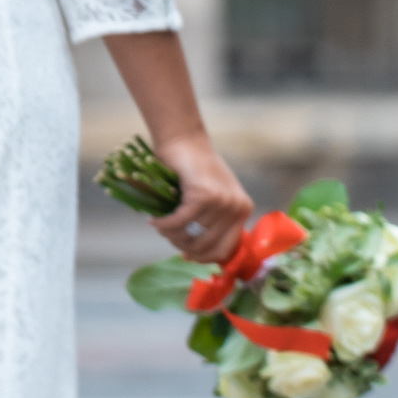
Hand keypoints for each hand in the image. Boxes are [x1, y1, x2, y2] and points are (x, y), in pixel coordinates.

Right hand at [148, 130, 253, 270]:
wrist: (185, 140)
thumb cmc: (194, 169)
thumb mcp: (212, 198)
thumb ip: (209, 224)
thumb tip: (192, 257)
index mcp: (243, 209)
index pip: (225, 249)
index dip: (203, 257)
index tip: (186, 255)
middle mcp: (236, 207)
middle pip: (206, 245)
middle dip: (182, 246)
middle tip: (167, 236)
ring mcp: (222, 201)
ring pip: (190, 234)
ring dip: (170, 234)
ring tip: (159, 226)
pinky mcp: (203, 195)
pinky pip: (179, 222)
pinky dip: (164, 224)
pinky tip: (154, 221)